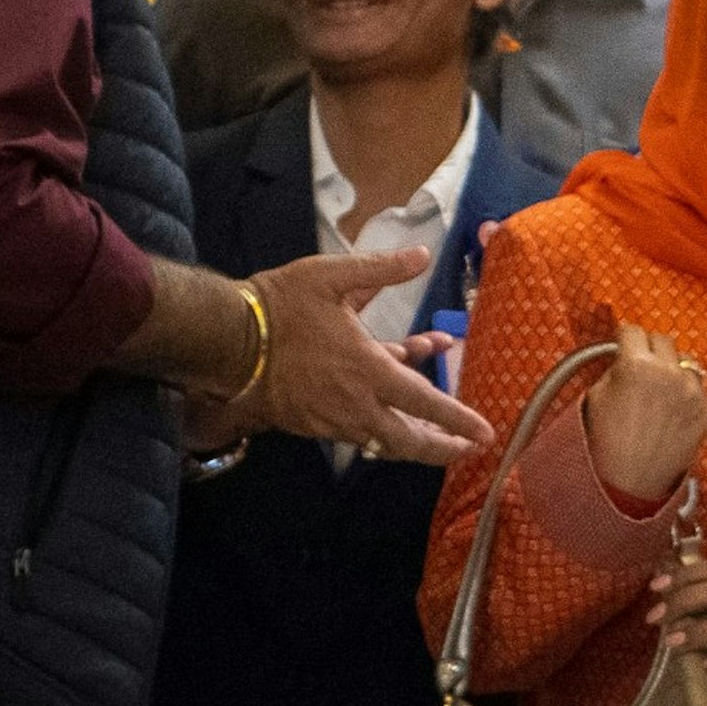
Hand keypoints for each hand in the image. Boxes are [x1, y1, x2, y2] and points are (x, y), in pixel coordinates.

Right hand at [234, 250, 489, 464]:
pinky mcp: (308, 423)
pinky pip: (354, 426)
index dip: (458, 421)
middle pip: (405, 440)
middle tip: (466, 451)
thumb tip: (422, 254)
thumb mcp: (331, 276)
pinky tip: (388, 405)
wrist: (221, 340)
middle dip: (440, 448)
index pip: (425, 403)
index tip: (485, 436)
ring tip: (438, 436)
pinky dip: (378, 420)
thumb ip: (381, 268)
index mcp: (367, 369)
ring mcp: (329, 417)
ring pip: (380, 438)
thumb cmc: (279, 306)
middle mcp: (353, 403)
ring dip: (411, 436)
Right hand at [584, 323, 706, 504]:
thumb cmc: (603, 443)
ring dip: (672, 369)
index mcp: (637, 364)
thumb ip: (616, 368)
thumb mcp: (595, 395)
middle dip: (650, 350)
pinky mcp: (706, 411)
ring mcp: (693, 392)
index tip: (623, 343)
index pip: (634, 330)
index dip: (625, 338)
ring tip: (656, 392)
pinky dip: (685, 393)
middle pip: (663, 340)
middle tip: (640, 367)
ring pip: (685, 362)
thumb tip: (627, 356)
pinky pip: (697, 389)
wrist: (627, 486)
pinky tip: (668, 412)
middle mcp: (670, 373)